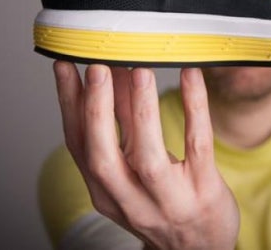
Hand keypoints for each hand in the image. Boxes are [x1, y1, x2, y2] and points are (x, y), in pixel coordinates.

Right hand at [53, 62, 238, 249]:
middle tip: (97, 66)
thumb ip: (124, 128)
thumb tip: (115, 73)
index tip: (65, 66)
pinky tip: (191, 76)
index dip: (69, 105)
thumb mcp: (134, 171)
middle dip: (95, 110)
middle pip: (103, 157)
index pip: (79, 147)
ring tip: (138, 68)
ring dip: (140, 110)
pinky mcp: (205, 191)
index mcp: (106, 193)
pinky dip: (194, 108)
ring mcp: (170, 199)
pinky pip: (199, 146)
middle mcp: (132, 201)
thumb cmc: (164, 204)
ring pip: (148, 156)